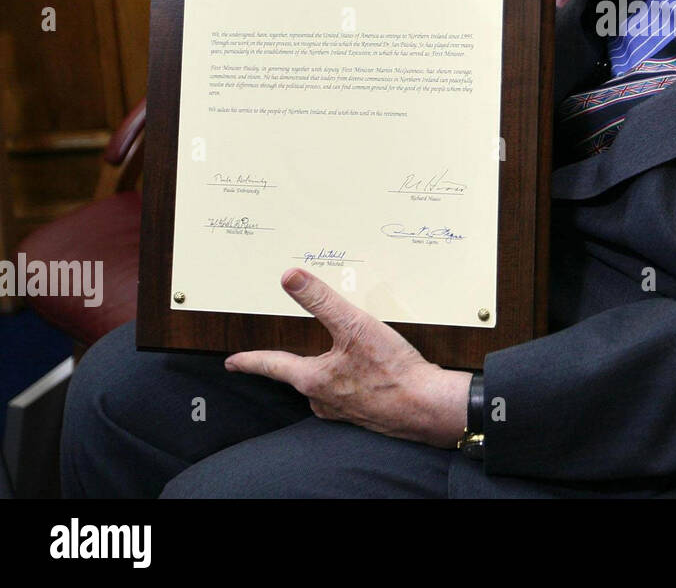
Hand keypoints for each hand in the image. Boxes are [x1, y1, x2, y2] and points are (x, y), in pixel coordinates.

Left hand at [225, 268, 471, 447]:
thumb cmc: (391, 371)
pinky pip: (347, 394)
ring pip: (324, 387)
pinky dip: (351, 381)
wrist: (427, 407)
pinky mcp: (366, 414)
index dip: (249, 361)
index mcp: (311, 379)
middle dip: (296, 363)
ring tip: (339, 357)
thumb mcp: (354, 326)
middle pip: (299, 376)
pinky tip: (367, 372)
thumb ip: (321, 301)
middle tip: (293, 352)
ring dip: (327, 372)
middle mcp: (322, 399)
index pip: (271, 366)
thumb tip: (291, 277)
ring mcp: (344, 411)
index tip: (232, 363)